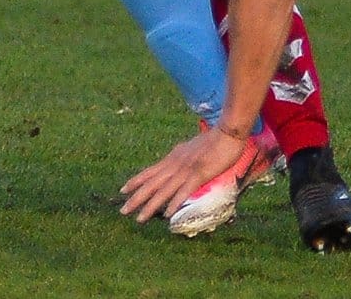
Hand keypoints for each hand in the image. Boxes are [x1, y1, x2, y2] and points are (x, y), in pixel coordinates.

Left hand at [119, 127, 247, 223]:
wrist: (228, 132)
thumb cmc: (214, 140)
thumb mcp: (192, 148)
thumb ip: (183, 157)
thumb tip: (176, 161)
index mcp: (173, 158)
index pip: (150, 171)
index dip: (136, 181)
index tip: (123, 190)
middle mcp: (175, 164)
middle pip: (152, 183)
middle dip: (136, 198)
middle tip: (123, 211)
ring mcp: (186, 170)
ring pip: (164, 191)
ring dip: (151, 206)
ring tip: (139, 218)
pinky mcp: (199, 174)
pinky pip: (184, 191)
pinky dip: (174, 202)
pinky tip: (167, 214)